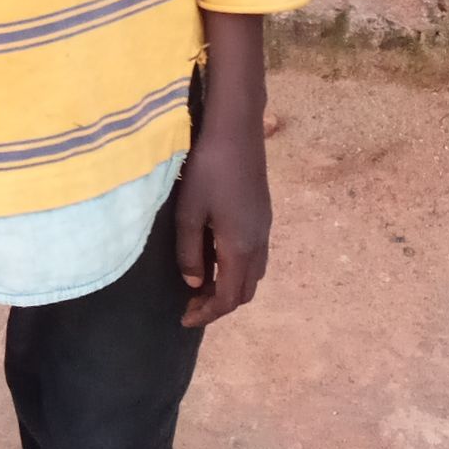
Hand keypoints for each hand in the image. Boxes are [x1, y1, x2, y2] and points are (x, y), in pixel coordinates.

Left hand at [174, 124, 271, 326]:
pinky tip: (214, 253)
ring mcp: (264, 228)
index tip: (184, 319)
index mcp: (240, 248)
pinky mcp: (262, 213)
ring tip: (201, 281)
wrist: (236, 130)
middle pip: (245, 290)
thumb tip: (194, 283)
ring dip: (230, 285)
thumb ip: (190, 252)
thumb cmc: (207, 169)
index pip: (229, 298)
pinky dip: (236, 267)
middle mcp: (259, 243)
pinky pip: (254, 254)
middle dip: (219, 303)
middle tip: (191, 303)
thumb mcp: (188, 213)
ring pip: (253, 273)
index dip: (207, 314)